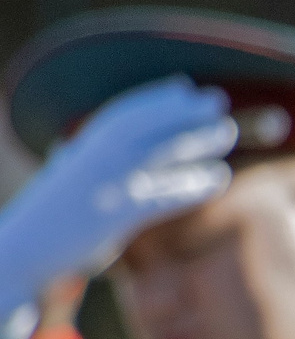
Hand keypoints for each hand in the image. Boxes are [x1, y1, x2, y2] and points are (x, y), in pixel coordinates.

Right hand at [0, 77, 233, 315]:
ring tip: (227, 131)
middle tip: (218, 100)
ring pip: (155, 153)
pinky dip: (189, 186)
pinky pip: (160, 197)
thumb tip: (84, 145)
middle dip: (181, 111)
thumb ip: (88, 163)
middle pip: (143, 126)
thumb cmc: (52, 220)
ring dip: (193, 139)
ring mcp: (102, 185)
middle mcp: (91, 160)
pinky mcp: (113, 215)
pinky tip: (218, 179)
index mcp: (82, 150)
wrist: (24, 251)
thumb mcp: (70, 183)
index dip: (157, 100)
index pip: (123, 114)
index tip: (186, 88)